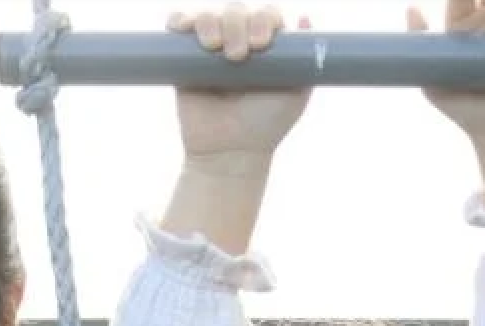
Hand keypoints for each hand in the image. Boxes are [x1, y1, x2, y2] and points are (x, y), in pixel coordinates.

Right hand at [171, 7, 311, 163]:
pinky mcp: (183, 58)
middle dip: (237, 24)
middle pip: (236, 10)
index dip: (263, 20)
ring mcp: (210, 49)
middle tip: (238, 55)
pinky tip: (183, 28)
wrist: (229, 152)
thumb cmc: (266, 126)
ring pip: (208, 15)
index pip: (266, 15)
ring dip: (210, 22)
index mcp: (266, 46)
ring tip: (215, 48)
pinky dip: (179, 20)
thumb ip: (306, 60)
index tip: (261, 44)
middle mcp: (238, 41)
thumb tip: (304, 18)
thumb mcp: (296, 95)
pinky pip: (178, 25)